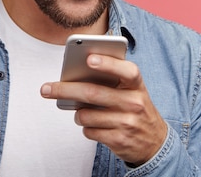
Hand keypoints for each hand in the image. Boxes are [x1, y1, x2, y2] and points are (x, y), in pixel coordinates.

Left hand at [40, 54, 167, 165]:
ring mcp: (127, 123)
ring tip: (81, 111)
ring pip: (86, 115)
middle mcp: (134, 102)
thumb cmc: (135, 107)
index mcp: (136, 85)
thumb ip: (112, 78)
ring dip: (77, 113)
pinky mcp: (119, 140)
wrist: (155, 142)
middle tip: (45, 89)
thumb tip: (78, 71)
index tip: (88, 59)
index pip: (126, 71)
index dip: (108, 64)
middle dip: (64, 90)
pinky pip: (89, 131)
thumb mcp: (132, 90)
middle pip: (92, 93)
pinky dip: (86, 127)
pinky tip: (93, 125)